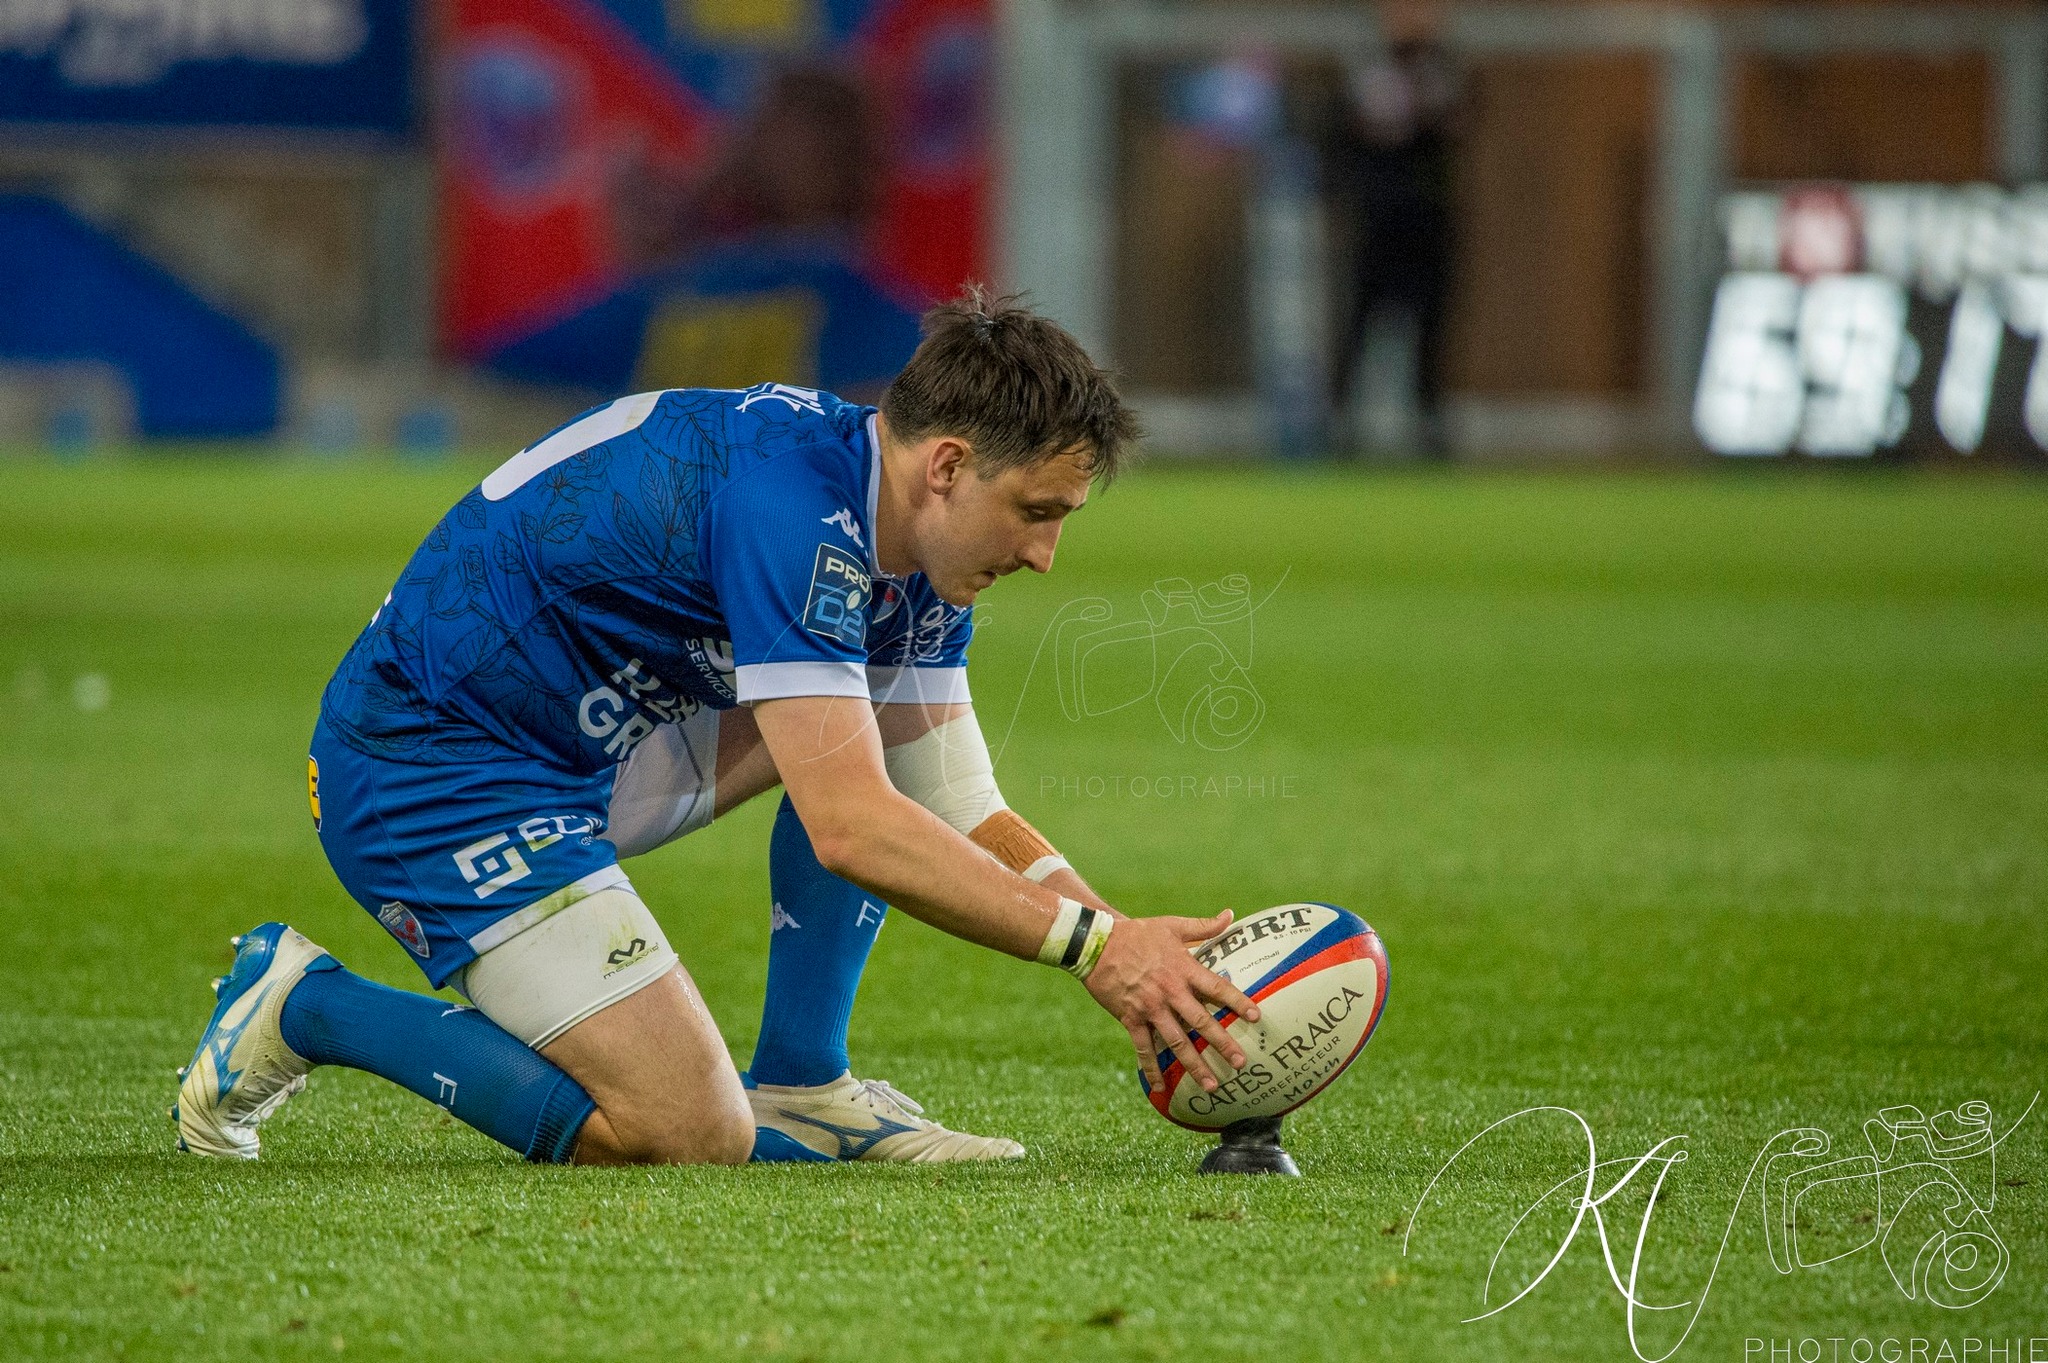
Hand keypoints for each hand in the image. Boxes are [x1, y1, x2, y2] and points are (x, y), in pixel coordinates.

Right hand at [1083, 910, 1261, 1095]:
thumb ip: (1203, 926)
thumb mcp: (1172, 925)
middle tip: (1240, 1063)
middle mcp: (1170, 992)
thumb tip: (1231, 915)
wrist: (1097, 943)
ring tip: (1211, 1085)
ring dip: (1194, 1065)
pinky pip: (1143, 1048)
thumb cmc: (1137, 933)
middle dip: (1222, 1043)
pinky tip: (1160, 1087)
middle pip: (1201, 1021)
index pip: (1216, 988)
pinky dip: (1151, 1068)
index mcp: (1183, 969)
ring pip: (1176, 1042)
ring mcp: (1150, 1008)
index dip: (1237, 1002)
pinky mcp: (1130, 1018)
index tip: (1255, 1016)